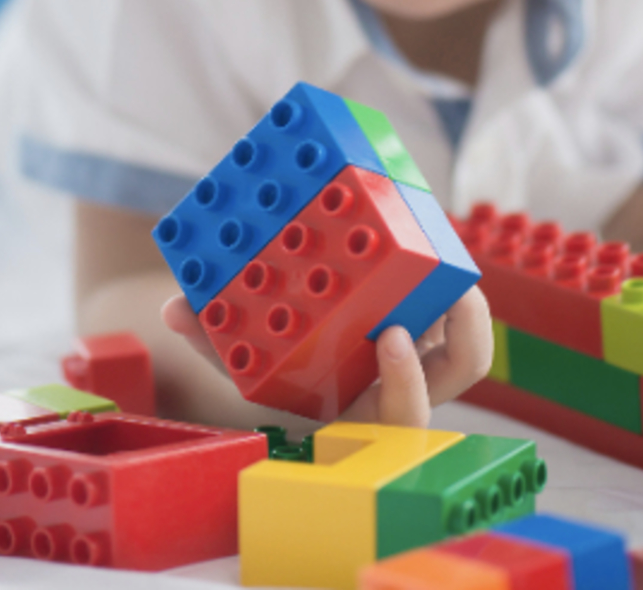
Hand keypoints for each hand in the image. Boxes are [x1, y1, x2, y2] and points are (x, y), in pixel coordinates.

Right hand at [160, 285, 493, 427]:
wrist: (280, 350)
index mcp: (362, 404)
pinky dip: (445, 269)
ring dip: (469, 301)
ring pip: (469, 337)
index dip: (403, 382)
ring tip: (448, 253)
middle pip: (460, 372)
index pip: (401, 415)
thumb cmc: (266, 362)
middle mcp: (400, 379)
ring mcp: (421, 348)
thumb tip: (173, 309)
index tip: (388, 336)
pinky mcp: (426, 315)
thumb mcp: (240, 354)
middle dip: (467, 336)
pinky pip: (453, 300)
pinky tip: (422, 227)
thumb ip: (211, 337)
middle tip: (454, 292)